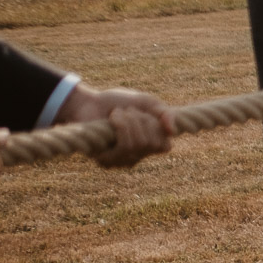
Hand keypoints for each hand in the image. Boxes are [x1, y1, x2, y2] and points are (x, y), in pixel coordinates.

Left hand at [59, 86, 173, 167]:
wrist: (89, 101)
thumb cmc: (119, 103)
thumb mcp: (148, 103)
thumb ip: (165, 114)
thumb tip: (173, 132)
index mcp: (148, 146)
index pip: (165, 146)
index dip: (158, 127)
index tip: (146, 113)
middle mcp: (136, 157)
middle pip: (153, 144)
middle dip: (143, 120)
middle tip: (129, 111)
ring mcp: (121, 161)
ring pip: (140, 144)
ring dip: (130, 121)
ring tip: (118, 113)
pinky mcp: (106, 160)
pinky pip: (125, 146)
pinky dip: (121, 125)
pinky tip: (112, 118)